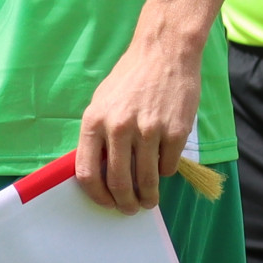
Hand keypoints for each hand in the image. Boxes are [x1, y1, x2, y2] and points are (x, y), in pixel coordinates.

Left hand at [73, 28, 203, 212]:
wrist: (164, 53)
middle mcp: (119, 128)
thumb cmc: (130, 79)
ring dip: (148, 196)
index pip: (87, 172)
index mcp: (94, 121)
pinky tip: (164, 166)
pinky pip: (168, 166)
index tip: (106, 203)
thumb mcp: (101, 103)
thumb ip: (98, 135)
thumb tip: (98, 171)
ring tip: (150, 201)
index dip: (97, 195)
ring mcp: (149, 130)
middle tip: (130, 209)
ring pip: (147, 179)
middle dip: (125, 203)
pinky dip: (166, 172)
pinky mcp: (175, 131)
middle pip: (119, 182)